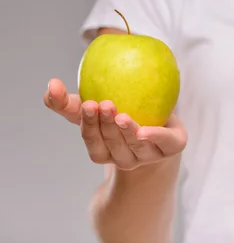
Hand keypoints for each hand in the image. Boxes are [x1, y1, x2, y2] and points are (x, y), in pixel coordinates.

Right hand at [44, 78, 186, 170]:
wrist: (161, 119)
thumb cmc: (121, 111)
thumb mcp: (94, 106)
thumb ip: (69, 100)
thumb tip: (50, 85)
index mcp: (106, 150)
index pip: (94, 143)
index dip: (89, 127)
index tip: (87, 105)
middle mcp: (126, 157)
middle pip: (113, 145)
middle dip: (105, 127)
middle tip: (103, 104)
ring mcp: (151, 154)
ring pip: (136, 147)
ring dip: (127, 132)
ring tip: (121, 115)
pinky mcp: (174, 146)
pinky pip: (167, 143)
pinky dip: (157, 137)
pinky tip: (145, 130)